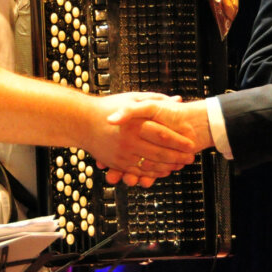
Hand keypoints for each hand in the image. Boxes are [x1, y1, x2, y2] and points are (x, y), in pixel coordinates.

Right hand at [94, 95, 213, 186]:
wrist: (81, 121)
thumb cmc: (107, 107)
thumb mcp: (132, 98)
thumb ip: (155, 99)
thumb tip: (176, 100)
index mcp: (134, 123)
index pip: (163, 135)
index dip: (179, 141)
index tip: (190, 144)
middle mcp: (128, 140)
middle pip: (159, 153)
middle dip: (178, 157)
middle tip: (190, 158)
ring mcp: (122, 154)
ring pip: (151, 165)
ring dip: (168, 167)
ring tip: (179, 165)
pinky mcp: (117, 163)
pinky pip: (139, 171)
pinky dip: (153, 173)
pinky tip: (162, 171)